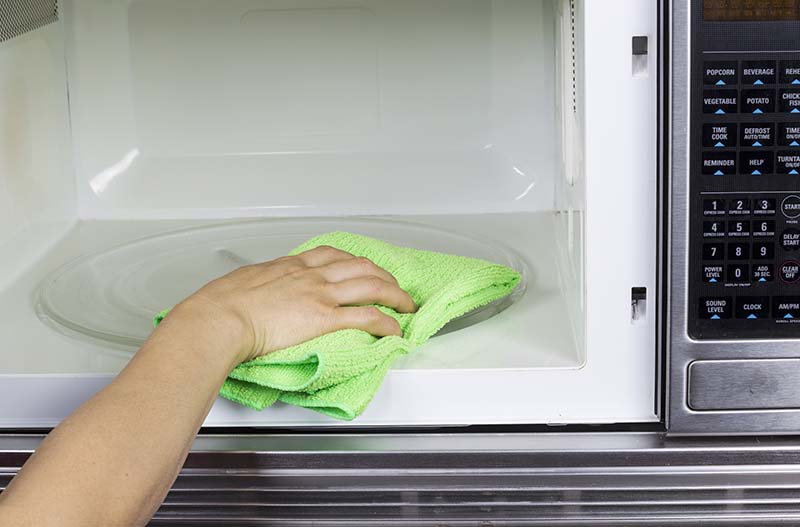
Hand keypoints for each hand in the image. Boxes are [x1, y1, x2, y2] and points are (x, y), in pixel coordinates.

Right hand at [163, 246, 416, 364]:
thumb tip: (258, 291)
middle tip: (394, 288)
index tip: (363, 268)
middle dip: (384, 276)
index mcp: (291, 265)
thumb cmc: (221, 304)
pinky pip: (367, 316)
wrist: (219, 318)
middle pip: (361, 267)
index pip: (332, 255)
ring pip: (372, 286)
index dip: (354, 261)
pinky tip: (395, 329)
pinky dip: (387, 322)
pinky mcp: (324, 318)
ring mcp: (320, 294)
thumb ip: (261, 284)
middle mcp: (311, 275)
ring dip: (395, 296)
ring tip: (407, 306)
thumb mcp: (244, 282)